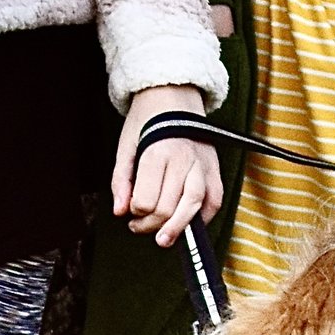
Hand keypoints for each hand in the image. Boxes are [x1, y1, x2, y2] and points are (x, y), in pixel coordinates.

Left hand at [113, 86, 223, 247]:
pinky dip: (204, 216)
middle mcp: (183, 159)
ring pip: (193, 206)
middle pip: (168, 208)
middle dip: (151, 225)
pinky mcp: (214, 167)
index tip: (130, 209)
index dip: (135, 212)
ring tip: (164, 239)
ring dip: (178, 227)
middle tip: (139, 226)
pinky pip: (215, 199)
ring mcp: (202, 163)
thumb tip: (119, 212)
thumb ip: (121, 180)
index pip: (146, 201)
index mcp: (157, 153)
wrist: (173, 95)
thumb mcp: (125, 146)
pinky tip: (190, 222)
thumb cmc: (146, 121)